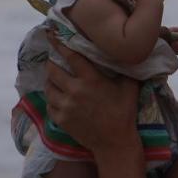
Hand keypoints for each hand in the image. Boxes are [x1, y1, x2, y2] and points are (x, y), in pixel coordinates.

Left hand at [44, 35, 139, 154]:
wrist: (115, 143)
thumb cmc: (124, 113)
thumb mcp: (129, 87)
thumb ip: (124, 69)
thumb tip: (124, 53)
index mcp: (91, 79)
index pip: (70, 56)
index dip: (60, 43)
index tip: (52, 34)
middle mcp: (75, 90)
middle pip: (53, 70)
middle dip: (52, 62)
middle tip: (54, 59)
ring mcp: (65, 106)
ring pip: (48, 87)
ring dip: (50, 81)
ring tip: (54, 78)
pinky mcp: (61, 120)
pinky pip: (49, 104)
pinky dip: (52, 99)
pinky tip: (57, 97)